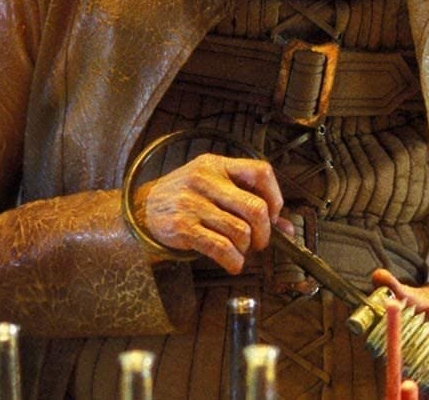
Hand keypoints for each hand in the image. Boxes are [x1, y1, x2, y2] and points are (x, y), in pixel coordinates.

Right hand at [133, 153, 291, 273]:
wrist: (141, 209)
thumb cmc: (185, 197)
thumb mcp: (214, 188)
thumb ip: (248, 201)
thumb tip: (286, 228)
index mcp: (217, 164)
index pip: (260, 171)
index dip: (275, 196)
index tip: (273, 214)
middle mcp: (205, 179)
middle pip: (254, 207)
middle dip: (265, 232)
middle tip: (260, 241)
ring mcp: (192, 203)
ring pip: (240, 231)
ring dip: (246, 249)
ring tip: (240, 251)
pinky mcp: (182, 227)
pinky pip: (221, 248)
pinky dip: (233, 261)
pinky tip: (232, 263)